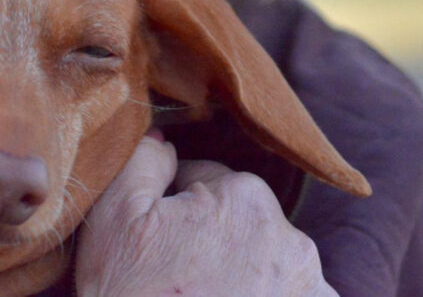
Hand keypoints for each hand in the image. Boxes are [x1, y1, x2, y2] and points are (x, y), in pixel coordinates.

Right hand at [75, 131, 337, 296]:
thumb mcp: (113, 217)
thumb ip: (143, 158)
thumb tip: (164, 141)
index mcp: (245, 198)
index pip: (208, 183)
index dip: (176, 211)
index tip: (160, 247)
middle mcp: (292, 240)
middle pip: (242, 224)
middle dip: (213, 242)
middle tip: (179, 281)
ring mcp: (309, 291)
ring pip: (268, 263)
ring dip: (248, 277)